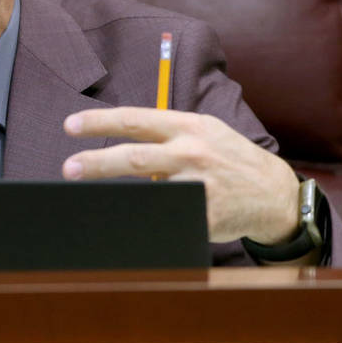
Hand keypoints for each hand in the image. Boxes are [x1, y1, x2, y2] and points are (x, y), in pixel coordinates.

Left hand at [62, 106, 299, 243]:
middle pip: (133, 156)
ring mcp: (198, 185)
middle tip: (68, 169)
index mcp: (187, 126)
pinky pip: (166, 216)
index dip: (100, 122)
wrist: (273, 192)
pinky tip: (124, 222)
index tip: (70, 126)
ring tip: (88, 200)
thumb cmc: (228, 158)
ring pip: (146, 190)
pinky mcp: (204, 215)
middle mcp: (191, 152)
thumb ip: (167, 131)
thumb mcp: (204, 131)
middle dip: (96, 162)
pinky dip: (143, 219)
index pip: (135, 119)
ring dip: (114, 196)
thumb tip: (121, 134)